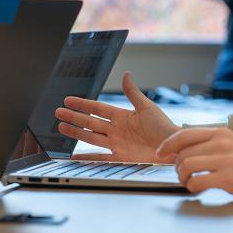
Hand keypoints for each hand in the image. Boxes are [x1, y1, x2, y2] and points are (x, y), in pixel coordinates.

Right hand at [55, 71, 177, 161]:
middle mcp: (116, 130)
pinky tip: (75, 155)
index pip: (97, 108)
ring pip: (90, 137)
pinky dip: (87, 157)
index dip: (82, 104)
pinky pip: (100, 157)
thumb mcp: (147, 108)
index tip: (68, 100)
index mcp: (122, 116)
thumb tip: (126, 74)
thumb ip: (132, 93)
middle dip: (73, 118)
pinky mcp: (120, 158)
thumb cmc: (165, 128)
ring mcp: (117, 144)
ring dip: (75, 133)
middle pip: (89, 122)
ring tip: (61, 128)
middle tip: (58, 112)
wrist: (175, 149)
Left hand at [156, 127, 232, 196]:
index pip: (184, 134)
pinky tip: (196, 187)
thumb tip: (178, 147)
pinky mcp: (228, 178)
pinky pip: (197, 181)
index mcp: (220, 133)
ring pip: (187, 165)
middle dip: (177, 166)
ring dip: (182, 176)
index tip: (160, 153)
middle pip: (184, 153)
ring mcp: (226, 160)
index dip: (168, 144)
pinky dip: (191, 186)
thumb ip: (206, 142)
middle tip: (182, 173)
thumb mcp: (228, 144)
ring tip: (187, 180)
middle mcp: (222, 143)